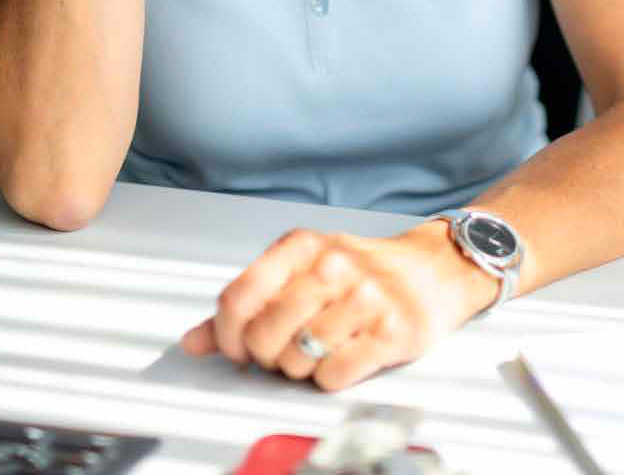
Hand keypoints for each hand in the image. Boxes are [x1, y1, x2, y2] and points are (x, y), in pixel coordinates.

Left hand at [175, 223, 497, 392]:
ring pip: (296, 361)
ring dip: (300, 368)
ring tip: (318, 348)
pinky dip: (330, 378)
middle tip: (284, 349)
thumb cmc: (358, 273)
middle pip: (264, 335)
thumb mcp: (300, 270)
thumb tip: (193, 342)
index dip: (227, 334)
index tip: (237, 348)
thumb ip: (246, 305)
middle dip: (266, 355)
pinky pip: (333, 377)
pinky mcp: (392, 331)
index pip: (238, 295)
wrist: (431, 271)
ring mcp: (365, 297)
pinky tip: (344, 355)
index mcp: (301, 245)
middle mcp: (333, 265)